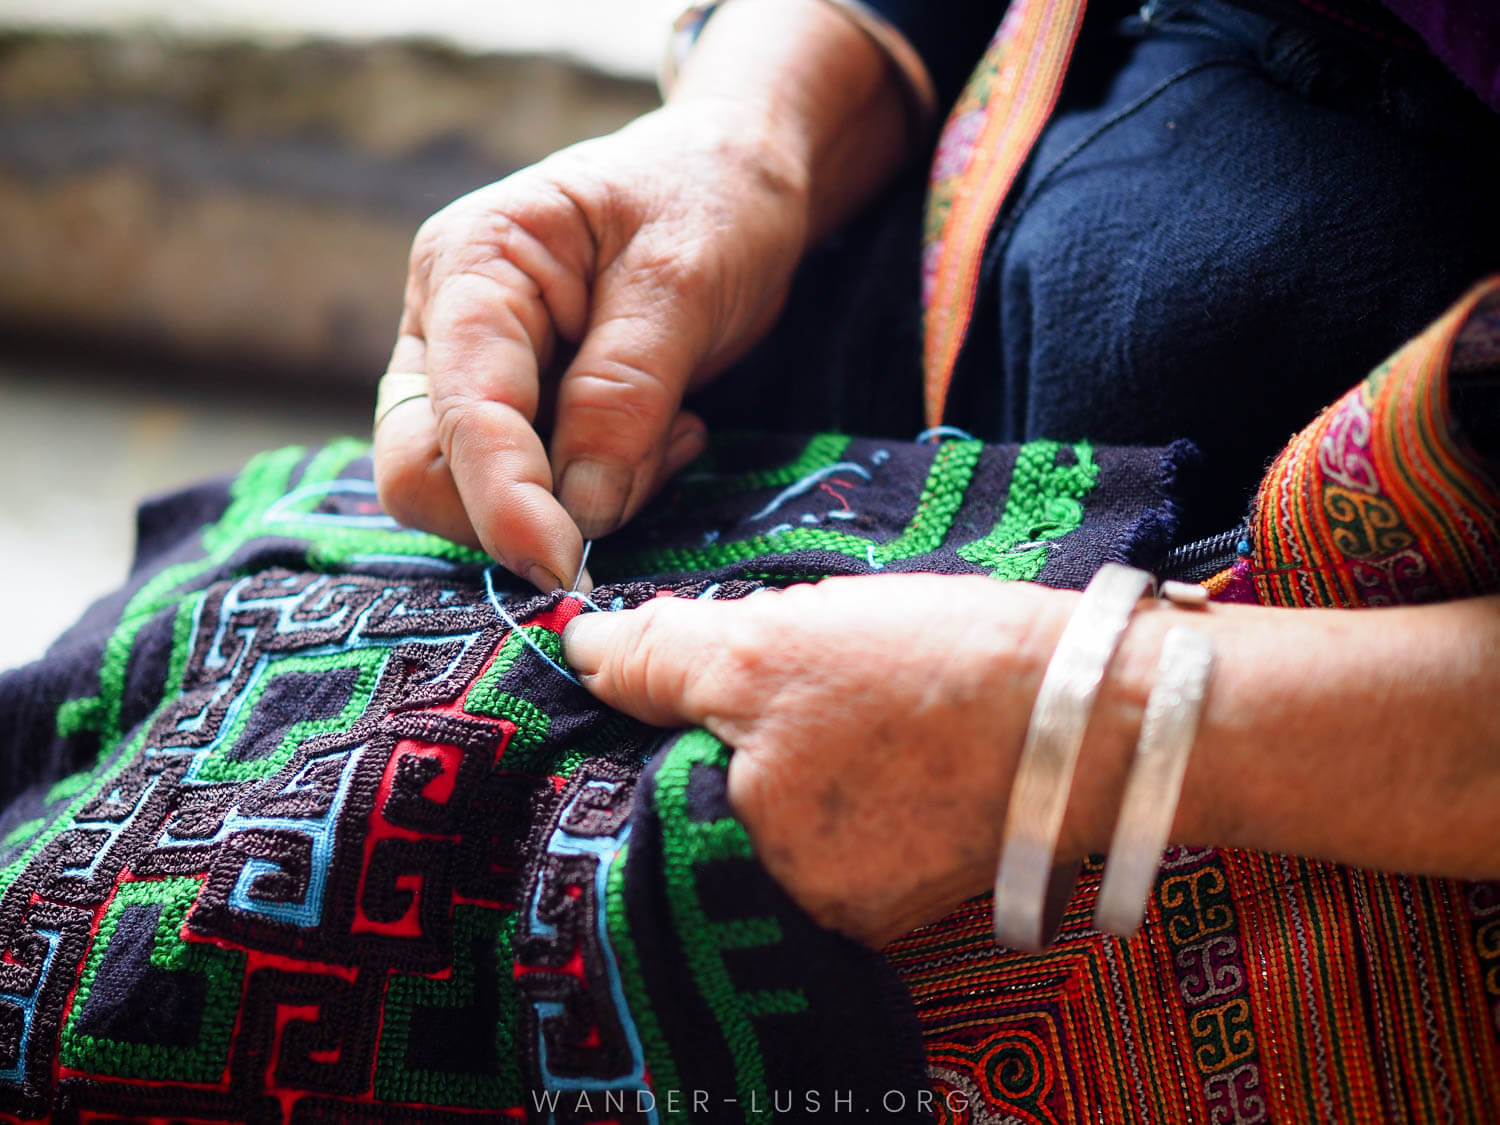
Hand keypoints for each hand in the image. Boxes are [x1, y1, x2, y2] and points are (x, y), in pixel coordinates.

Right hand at [372, 0, 911, 591]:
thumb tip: (579, 512)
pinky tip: (663, 437)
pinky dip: (599, 491)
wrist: (735, 180)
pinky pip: (531, 491)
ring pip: (471, 494)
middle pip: (421, 471)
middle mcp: (447, 323)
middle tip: (637, 484)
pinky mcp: (516, 413)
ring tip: (671, 434)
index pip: (458, 412)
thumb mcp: (681, 282)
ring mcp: (472, 372)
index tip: (566, 568)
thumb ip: (624, 395)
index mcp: (472, 264)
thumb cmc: (710, 203)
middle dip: (520, 514)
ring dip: (576, 502)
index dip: (505, 503)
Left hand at [562, 576, 1081, 946]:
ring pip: (792, 806)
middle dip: (744, 732)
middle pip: (727, 801)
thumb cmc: (928, 676)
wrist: (1097, 710)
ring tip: (866, 693)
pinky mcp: (922, 882)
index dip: (672, 716)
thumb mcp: (769, 643)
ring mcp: (869, 905)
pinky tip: (900, 722)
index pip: (659, 790)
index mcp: (747, 860)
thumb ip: (659, 655)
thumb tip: (578, 651)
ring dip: (805, 748)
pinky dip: (860, 768)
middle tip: (808, 672)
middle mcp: (800, 909)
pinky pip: (856, 820)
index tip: (705, 669)